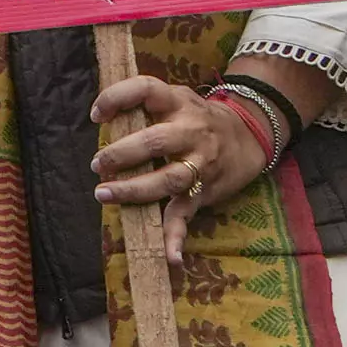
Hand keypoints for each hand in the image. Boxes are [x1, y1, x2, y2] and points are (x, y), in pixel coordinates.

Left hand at [90, 74, 274, 262]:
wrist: (250, 136)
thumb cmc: (196, 118)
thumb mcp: (176, 100)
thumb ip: (144, 107)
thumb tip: (99, 119)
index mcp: (178, 102)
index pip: (146, 89)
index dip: (117, 98)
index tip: (96, 115)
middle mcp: (192, 131)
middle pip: (155, 141)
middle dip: (122, 153)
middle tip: (98, 163)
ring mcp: (201, 162)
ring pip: (168, 179)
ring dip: (135, 190)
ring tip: (105, 194)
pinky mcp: (205, 190)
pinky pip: (187, 214)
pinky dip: (177, 238)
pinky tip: (169, 257)